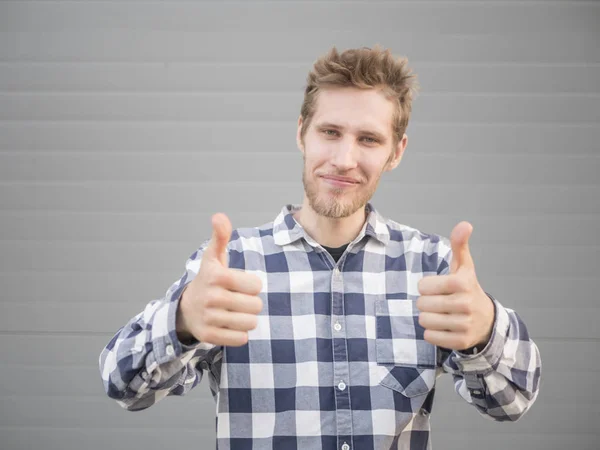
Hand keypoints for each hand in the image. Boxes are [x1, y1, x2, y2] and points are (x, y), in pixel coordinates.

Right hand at [176, 213, 262, 345]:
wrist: (185, 308)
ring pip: (250, 323)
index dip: (253, 286)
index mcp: (217, 276)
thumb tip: (219, 216)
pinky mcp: (208, 336)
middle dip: (252, 303)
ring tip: (237, 313)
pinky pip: (240, 340)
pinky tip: (231, 326)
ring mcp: (208, 318)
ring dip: (248, 319)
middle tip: (240, 300)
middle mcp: (211, 297)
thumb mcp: (213, 257)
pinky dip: (240, 334)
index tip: (242, 285)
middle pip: (255, 306)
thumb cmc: (208, 280)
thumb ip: (220, 236)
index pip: (255, 285)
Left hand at [416, 221, 494, 351]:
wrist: (486, 320)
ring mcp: (465, 324)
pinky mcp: (461, 341)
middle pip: (422, 304)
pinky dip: (432, 333)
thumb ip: (460, 245)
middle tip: (439, 302)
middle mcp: (466, 304)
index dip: (426, 287)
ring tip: (441, 314)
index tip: (438, 288)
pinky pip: (430, 337)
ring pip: (425, 321)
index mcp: (463, 283)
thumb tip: (465, 224)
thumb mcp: (464, 267)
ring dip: (428, 318)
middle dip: (426, 303)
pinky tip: (444, 327)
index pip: (423, 287)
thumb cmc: (467, 289)